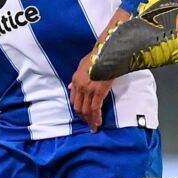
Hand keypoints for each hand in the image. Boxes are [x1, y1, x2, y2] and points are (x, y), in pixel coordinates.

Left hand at [69, 8, 129, 131]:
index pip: (74, 100)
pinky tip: (99, 122)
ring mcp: (88, 89)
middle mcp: (79, 85)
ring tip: (94, 127)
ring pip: (87, 110)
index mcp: (75, 79)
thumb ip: (76, 78)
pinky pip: (95, 108)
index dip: (78, 110)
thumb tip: (70, 87)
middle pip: (79, 107)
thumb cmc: (98, 55)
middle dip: (84, 118)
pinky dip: (96, 117)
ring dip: (91, 120)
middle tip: (90, 125)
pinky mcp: (98, 91)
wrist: (107, 51)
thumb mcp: (82, 65)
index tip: (83, 116)